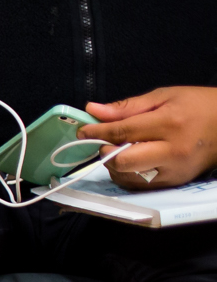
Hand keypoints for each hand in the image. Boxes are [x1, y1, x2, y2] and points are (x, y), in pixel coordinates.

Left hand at [81, 87, 216, 189]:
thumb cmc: (198, 106)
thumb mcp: (165, 96)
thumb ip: (127, 107)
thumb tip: (93, 111)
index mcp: (170, 123)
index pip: (123, 132)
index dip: (98, 132)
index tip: (84, 130)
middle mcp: (172, 151)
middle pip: (122, 161)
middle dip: (105, 152)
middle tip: (105, 142)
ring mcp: (174, 171)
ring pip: (127, 177)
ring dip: (114, 165)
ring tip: (121, 149)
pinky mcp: (174, 183)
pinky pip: (138, 185)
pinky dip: (127, 174)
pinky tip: (132, 160)